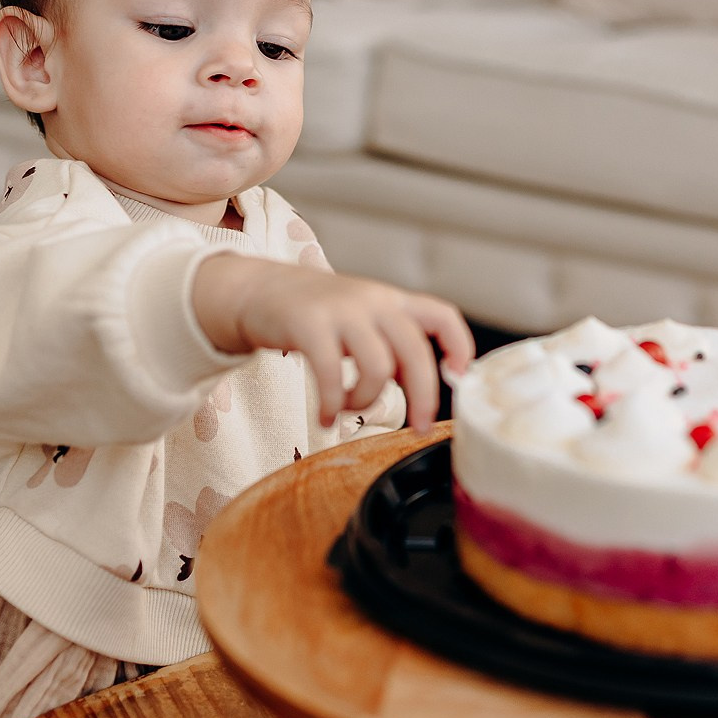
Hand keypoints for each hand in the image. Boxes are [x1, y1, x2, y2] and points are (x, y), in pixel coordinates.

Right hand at [192, 254, 473, 432]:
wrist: (258, 289)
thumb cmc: (316, 314)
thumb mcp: (361, 318)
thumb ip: (391, 345)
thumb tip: (424, 388)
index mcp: (391, 301)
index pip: (442, 314)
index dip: (460, 346)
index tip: (459, 378)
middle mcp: (372, 301)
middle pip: (415, 350)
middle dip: (423, 396)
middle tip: (418, 428)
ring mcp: (340, 310)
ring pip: (378, 366)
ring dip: (367, 401)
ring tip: (349, 410)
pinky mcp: (307, 324)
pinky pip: (331, 373)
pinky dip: (333, 405)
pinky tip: (325, 418)